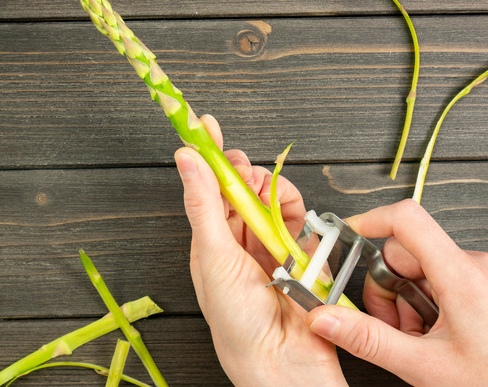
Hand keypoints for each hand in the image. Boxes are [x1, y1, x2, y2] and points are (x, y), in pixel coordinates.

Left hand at [175, 115, 346, 386]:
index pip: (206, 189)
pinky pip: (298, 219)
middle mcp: (237, 243)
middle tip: (244, 169)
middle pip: (240, 189)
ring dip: (271, 191)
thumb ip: (204, 204)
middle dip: (243, 173)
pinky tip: (292, 218)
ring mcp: (269, 248)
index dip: (207, 156)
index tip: (206, 125)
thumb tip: (187, 159)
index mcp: (209, 243)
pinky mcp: (300, 254)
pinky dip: (296, 211)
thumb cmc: (238, 323)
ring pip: (270, 199)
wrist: (283, 363)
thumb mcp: (213, 256)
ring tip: (269, 199)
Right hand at [306, 199, 487, 385]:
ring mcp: (480, 276)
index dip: (370, 221)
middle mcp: (474, 266)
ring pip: (417, 271)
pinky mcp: (482, 286)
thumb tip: (325, 318)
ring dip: (406, 303)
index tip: (346, 234)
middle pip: (403, 254)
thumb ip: (368, 340)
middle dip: (385, 290)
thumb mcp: (425, 366)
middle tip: (391, 327)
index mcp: (462, 276)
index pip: (406, 220)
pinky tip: (434, 336)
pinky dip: (425, 306)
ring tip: (419, 340)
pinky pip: (437, 281)